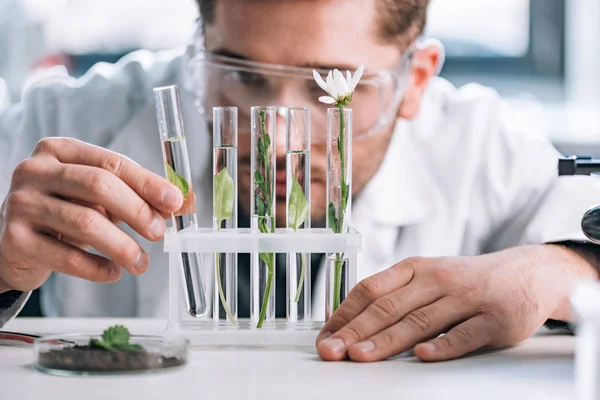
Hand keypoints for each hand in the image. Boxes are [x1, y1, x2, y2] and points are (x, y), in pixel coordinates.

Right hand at [0, 138, 183, 292]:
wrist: (14, 244)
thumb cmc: (62, 213)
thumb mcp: (95, 198)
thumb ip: (132, 195)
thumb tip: (176, 203)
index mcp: (58, 151)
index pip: (112, 162)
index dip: (147, 183)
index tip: (174, 201)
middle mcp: (35, 171)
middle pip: (99, 186)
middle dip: (137, 211)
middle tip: (158, 232)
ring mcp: (21, 204)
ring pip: (86, 223)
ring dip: (123, 246)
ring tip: (140, 262)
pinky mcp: (15, 240)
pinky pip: (68, 257)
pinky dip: (98, 268)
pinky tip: (113, 273)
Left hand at [316, 246, 574, 361]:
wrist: (528, 273)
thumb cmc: (467, 280)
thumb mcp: (428, 277)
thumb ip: (393, 295)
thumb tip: (346, 320)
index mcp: (415, 268)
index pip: (371, 289)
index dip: (344, 314)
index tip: (325, 336)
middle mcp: (436, 279)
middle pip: (388, 306)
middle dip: (355, 330)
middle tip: (331, 350)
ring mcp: (466, 297)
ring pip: (420, 320)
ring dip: (387, 340)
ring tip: (361, 355)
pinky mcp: (495, 318)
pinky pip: (465, 334)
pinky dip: (443, 345)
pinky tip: (423, 356)